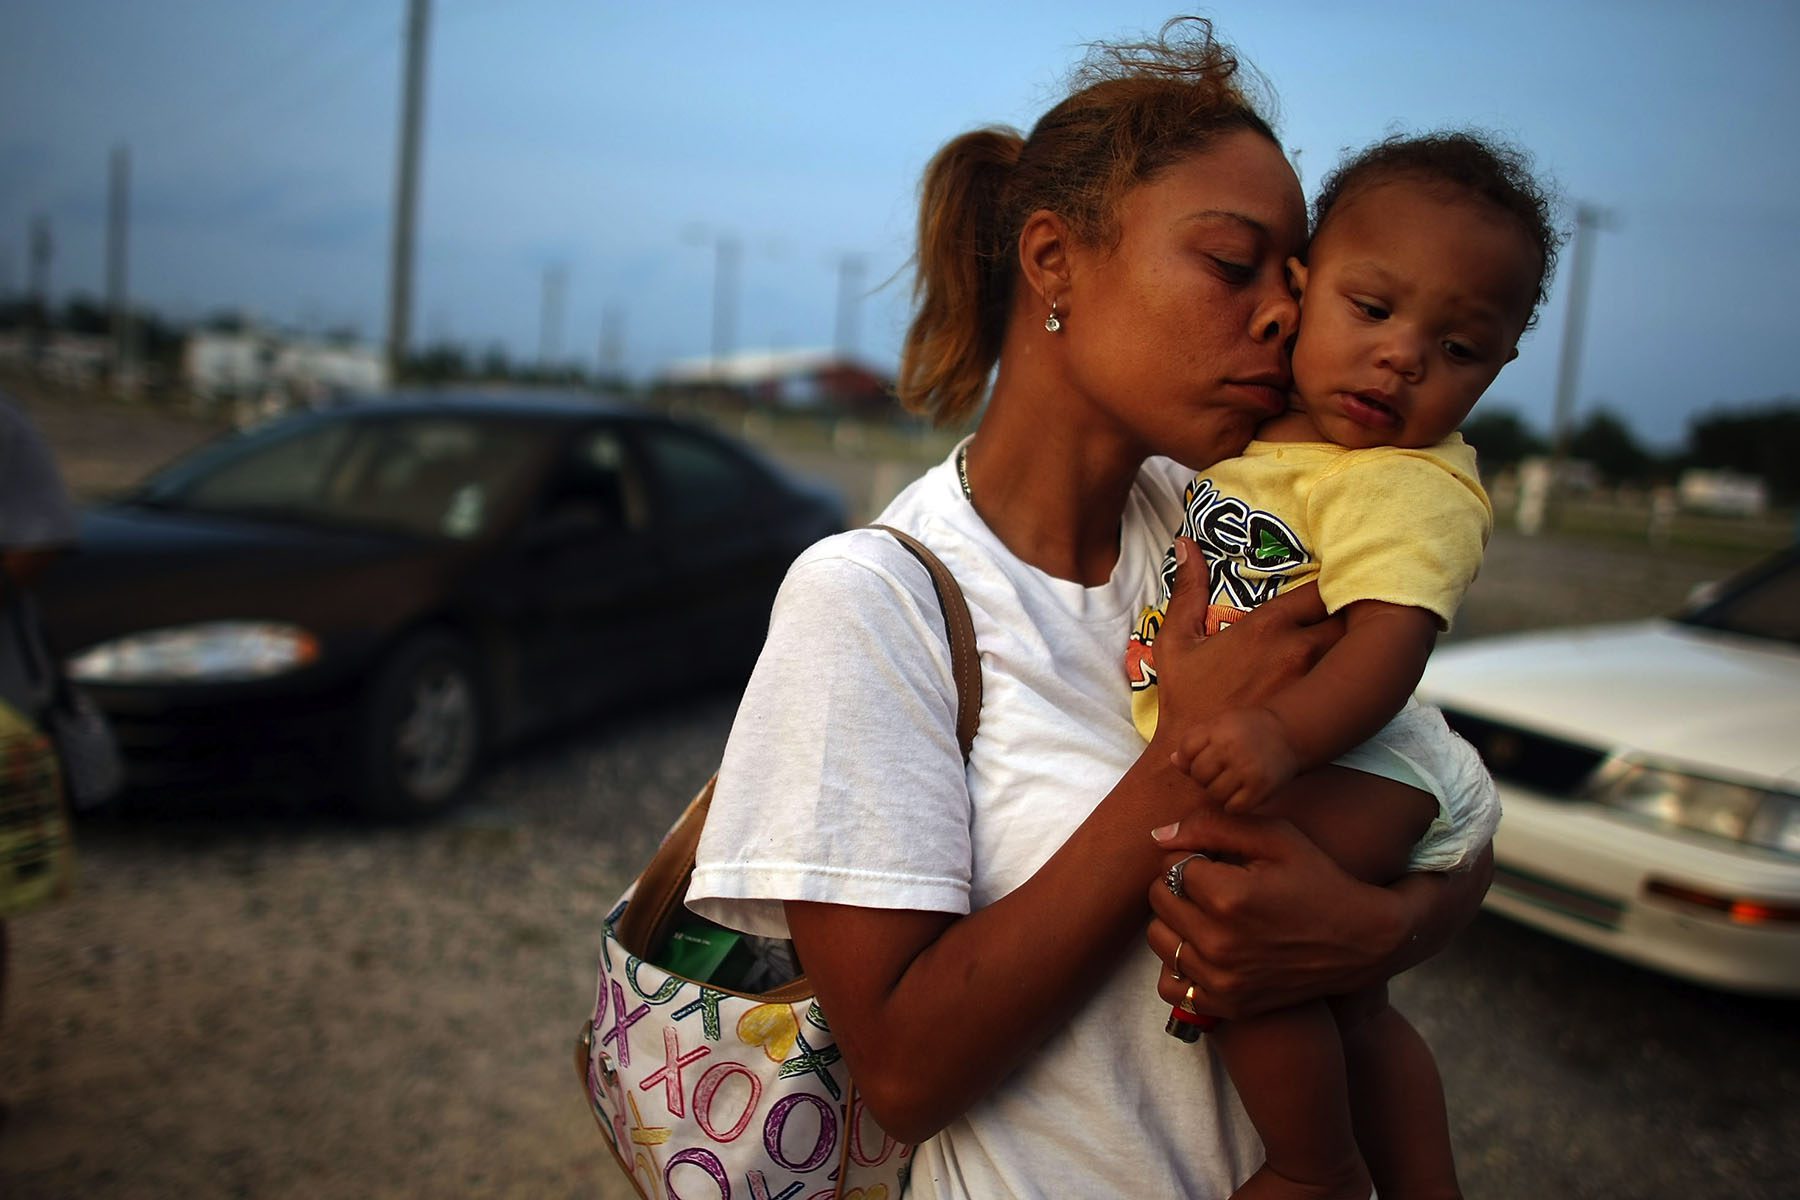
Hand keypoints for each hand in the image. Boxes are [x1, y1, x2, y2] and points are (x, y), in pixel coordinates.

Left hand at [1145, 807, 1407, 1018]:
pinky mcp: (1227, 1003)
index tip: (1219, 863)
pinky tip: (1207, 950)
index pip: (1170, 864)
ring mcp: (1222, 979)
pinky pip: (1172, 984)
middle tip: (1215, 886)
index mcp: (1228, 896)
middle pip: (1159, 899)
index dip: (1192, 857)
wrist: (1360, 941)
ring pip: (1159, 940)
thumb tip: (1158, 835)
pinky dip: (1181, 967)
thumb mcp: (1277, 838)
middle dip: (1180, 886)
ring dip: (1176, 923)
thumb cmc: (1318, 880)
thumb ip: (1214, 826)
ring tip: (1210, 916)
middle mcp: (1219, 942)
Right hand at [1148, 539, 1342, 744]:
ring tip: (1365, 643)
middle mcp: (1298, 649)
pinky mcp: (1325, 713)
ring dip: (1360, 644)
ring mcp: (1316, 682)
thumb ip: (1187, 589)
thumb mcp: (1176, 641)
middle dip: (1354, 613)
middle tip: (1358, 612)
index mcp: (1266, 626)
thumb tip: (1185, 543)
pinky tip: (1358, 679)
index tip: (1334, 587)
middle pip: (1349, 617)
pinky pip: (1357, 686)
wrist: (1199, 762)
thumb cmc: (1185, 702)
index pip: (1320, 589)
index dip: (1332, 586)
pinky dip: (1360, 677)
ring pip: (1359, 651)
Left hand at [1171, 706, 1300, 811]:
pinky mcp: (1260, 787)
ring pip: (1213, 793)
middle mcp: (1231, 748)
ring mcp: (1246, 769)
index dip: (1188, 758)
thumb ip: (1195, 740)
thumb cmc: (1248, 729)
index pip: (1185, 750)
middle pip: (1198, 774)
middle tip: (1218, 772)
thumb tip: (1174, 761)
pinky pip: (1233, 807)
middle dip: (1203, 776)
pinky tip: (1240, 793)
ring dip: (1218, 792)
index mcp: (1218, 729)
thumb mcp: (1220, 724)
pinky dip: (1233, 804)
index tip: (1201, 758)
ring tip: (1230, 782)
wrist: (1288, 733)